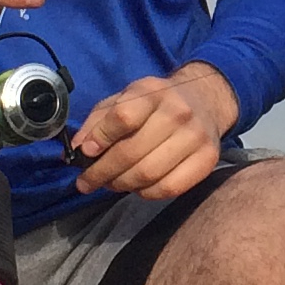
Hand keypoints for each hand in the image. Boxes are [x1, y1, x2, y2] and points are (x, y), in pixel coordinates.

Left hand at [71, 64, 237, 199]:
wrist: (204, 102)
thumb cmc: (155, 103)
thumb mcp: (123, 99)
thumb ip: (98, 121)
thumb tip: (77, 149)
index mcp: (152, 91)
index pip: (123, 117)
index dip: (100, 138)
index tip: (85, 153)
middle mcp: (177, 112)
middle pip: (132, 152)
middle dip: (102, 172)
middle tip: (87, 182)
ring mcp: (196, 136)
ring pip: (148, 174)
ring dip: (121, 185)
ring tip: (110, 183)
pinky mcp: (208, 159)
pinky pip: (169, 188)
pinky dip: (146, 193)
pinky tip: (137, 187)